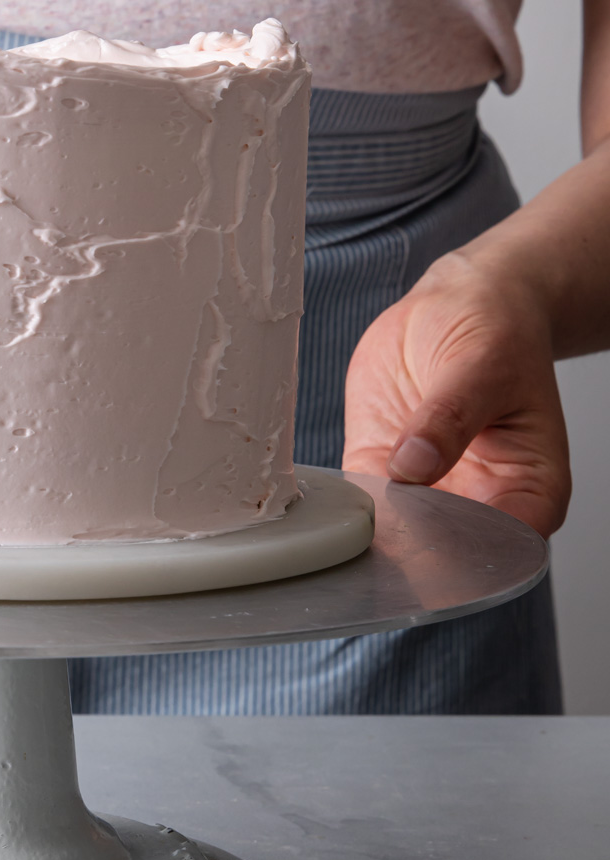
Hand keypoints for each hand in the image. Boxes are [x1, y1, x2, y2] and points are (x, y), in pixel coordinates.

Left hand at [342, 250, 570, 536]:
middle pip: (448, 555)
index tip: (429, 540)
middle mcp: (480, 500)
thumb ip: (449, 418)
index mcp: (530, 488)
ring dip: (371, 538)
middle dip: (413, 555)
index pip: (506, 544)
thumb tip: (413, 467)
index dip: (468, 553)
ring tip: (350, 525)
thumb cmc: (495, 331)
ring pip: (398, 537)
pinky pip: (359, 503)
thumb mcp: (482, 365)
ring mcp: (428, 491)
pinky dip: (343, 508)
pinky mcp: (381, 471)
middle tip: (380, 536)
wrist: (457, 304)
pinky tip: (329, 503)